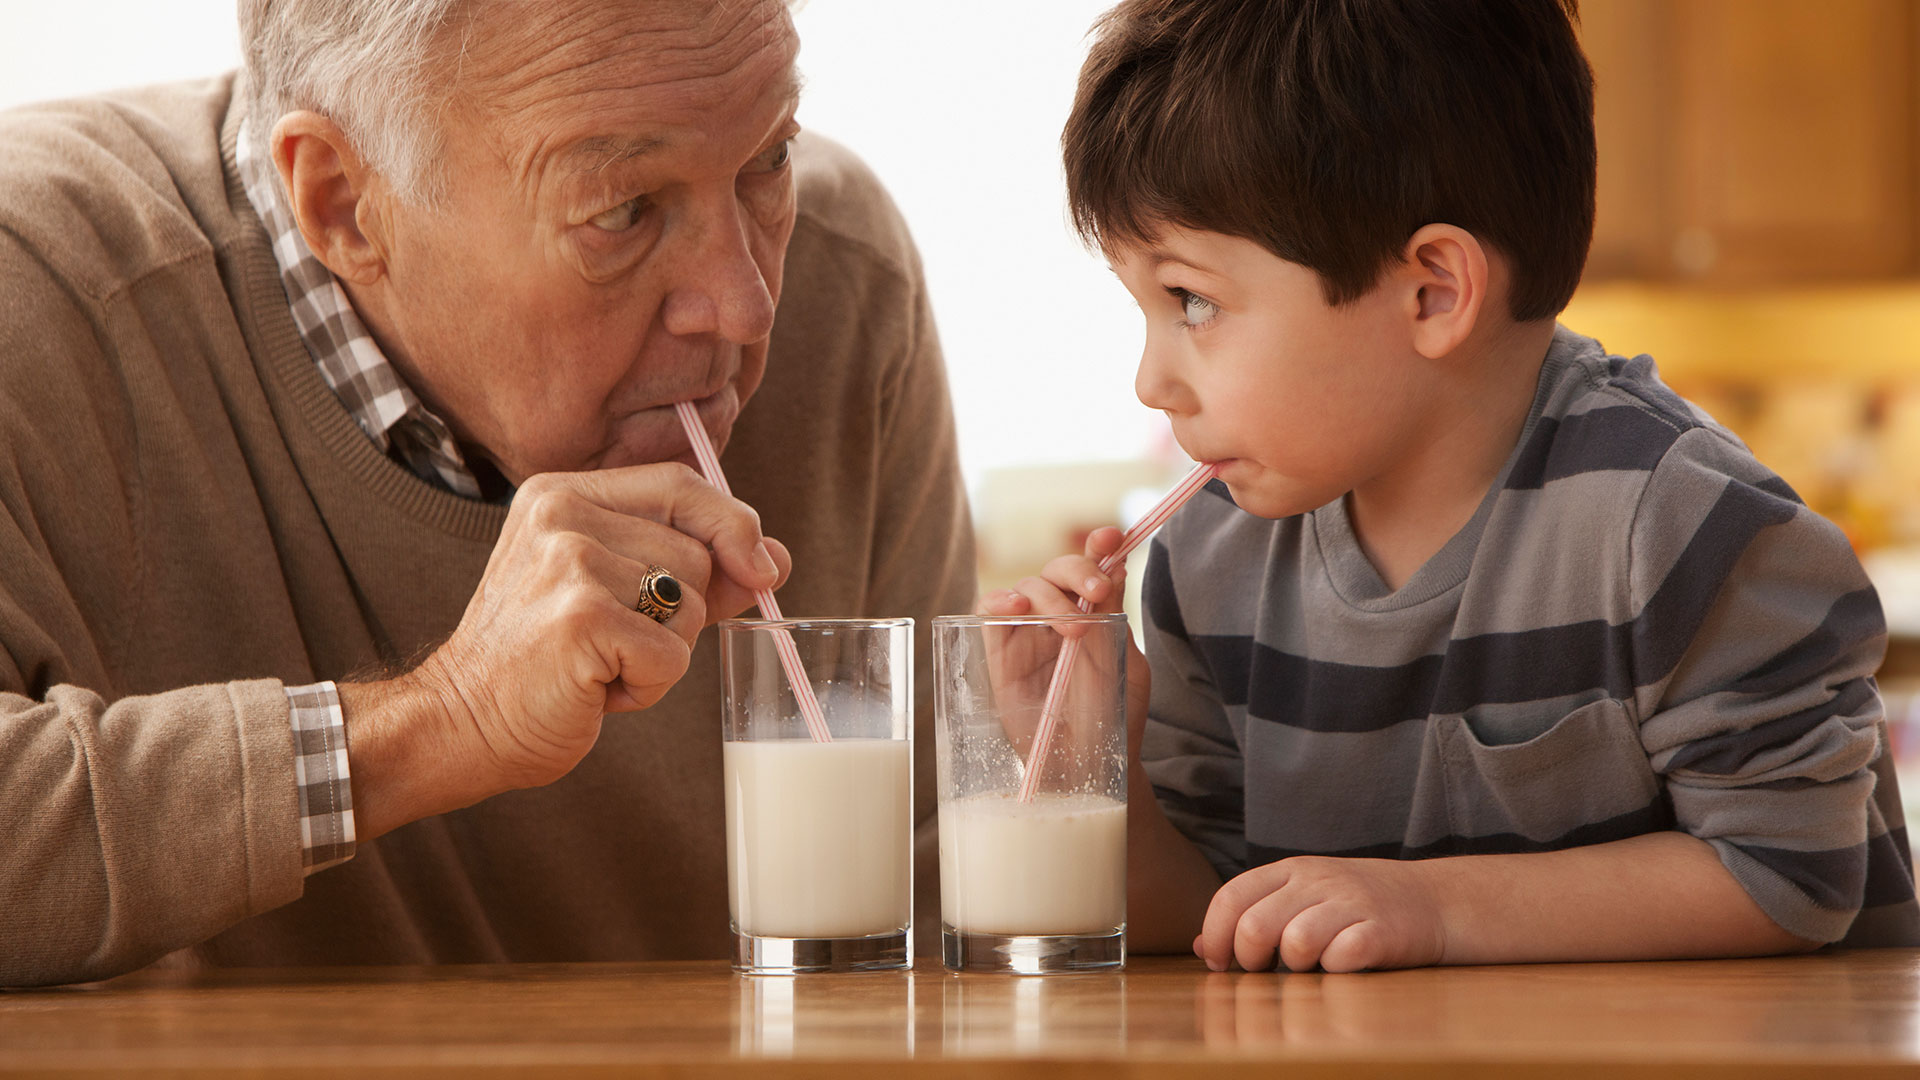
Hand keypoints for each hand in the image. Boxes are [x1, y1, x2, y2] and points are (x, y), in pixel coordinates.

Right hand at [347, 464, 790, 831]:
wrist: (463, 721)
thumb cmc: (546, 660)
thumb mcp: (618, 593)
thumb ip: (694, 567)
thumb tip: (775, 558)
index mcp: (564, 493)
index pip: (681, 483)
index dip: (732, 526)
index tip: (762, 569)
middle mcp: (561, 515)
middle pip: (696, 551)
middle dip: (681, 613)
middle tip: (616, 640)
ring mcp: (568, 562)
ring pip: (688, 606)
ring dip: (663, 652)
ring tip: (601, 662)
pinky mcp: (579, 619)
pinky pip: (673, 654)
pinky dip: (649, 685)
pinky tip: (596, 687)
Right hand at [979, 527, 1149, 761]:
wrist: (1091, 765)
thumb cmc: (1114, 718)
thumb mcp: (1125, 663)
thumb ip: (1115, 614)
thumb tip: (1116, 564)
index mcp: (1094, 613)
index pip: (1092, 568)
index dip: (1098, 546)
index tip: (1110, 538)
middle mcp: (1059, 616)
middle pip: (1056, 570)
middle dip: (1076, 570)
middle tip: (1096, 591)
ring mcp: (1028, 633)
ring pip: (1025, 586)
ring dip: (1047, 593)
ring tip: (1069, 625)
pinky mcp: (999, 653)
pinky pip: (988, 612)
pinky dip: (998, 599)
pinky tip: (1016, 605)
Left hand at [1195, 857, 1448, 972]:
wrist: (1435, 900)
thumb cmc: (1356, 906)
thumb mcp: (1301, 898)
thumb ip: (1253, 916)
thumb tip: (1201, 948)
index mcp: (1291, 869)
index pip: (1231, 896)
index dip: (1216, 935)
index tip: (1219, 964)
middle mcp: (1318, 880)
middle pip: (1255, 927)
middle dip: (1249, 961)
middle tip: (1265, 971)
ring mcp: (1352, 903)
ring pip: (1295, 944)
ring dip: (1296, 967)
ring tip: (1311, 966)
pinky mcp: (1383, 930)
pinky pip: (1341, 957)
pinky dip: (1336, 970)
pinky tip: (1345, 965)